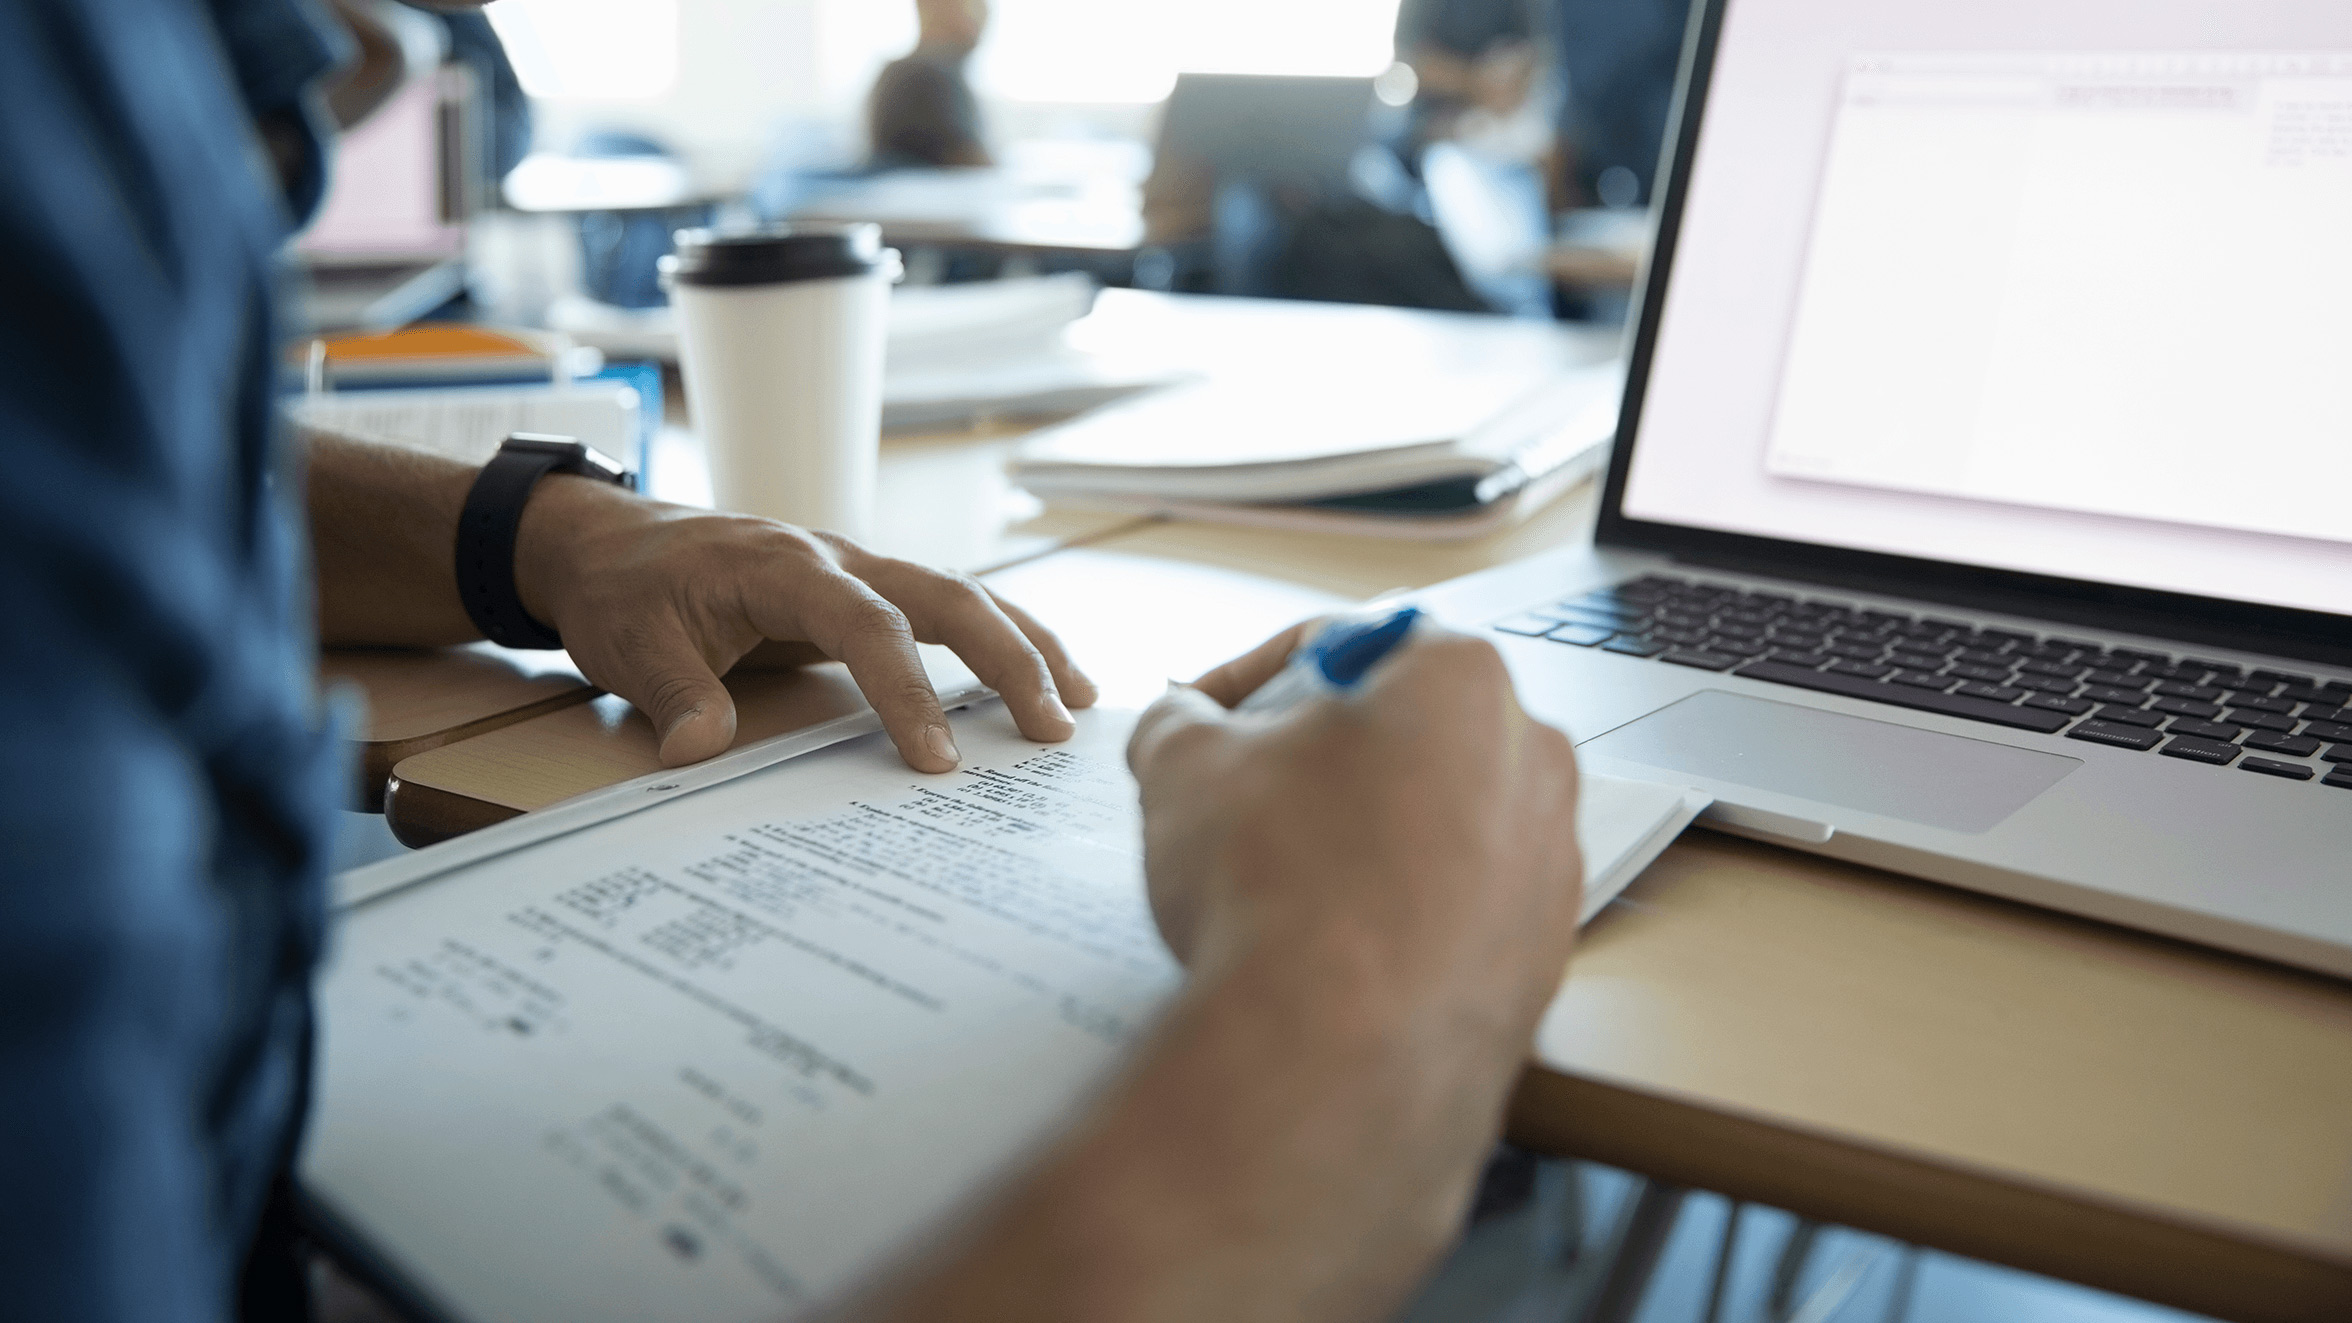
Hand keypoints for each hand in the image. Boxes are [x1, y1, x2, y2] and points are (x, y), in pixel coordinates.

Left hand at [511, 476, 1094, 769]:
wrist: (608, 541)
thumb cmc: (624, 588)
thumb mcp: (629, 642)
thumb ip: (674, 693)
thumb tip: (700, 753)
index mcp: (784, 564)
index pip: (866, 623)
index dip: (907, 690)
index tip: (936, 760)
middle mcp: (837, 556)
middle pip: (947, 595)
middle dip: (1010, 658)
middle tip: (1055, 727)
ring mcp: (856, 570)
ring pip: (962, 594)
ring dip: (1025, 644)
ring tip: (1082, 703)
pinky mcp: (861, 593)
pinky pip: (943, 611)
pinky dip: (999, 640)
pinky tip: (1041, 679)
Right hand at [1126, 621, 1582, 1030]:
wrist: (1331, 1056)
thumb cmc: (1275, 887)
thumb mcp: (1182, 766)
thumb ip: (1180, 721)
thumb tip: (1180, 725)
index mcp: (1461, 678)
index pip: (1342, 646)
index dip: (1250, 679)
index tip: (1204, 718)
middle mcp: (1534, 759)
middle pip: (1405, 732)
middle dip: (1319, 759)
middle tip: (1242, 799)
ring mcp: (1551, 864)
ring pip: (1438, 823)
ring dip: (1361, 837)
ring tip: (1282, 884)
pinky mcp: (1545, 956)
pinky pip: (1460, 909)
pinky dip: (1399, 915)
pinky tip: (1330, 948)